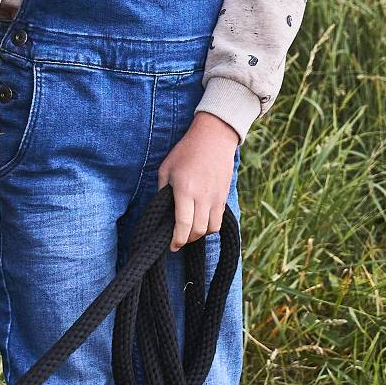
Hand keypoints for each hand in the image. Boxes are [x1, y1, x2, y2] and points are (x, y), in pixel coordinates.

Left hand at [156, 112, 239, 250]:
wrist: (214, 138)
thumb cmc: (185, 151)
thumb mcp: (166, 169)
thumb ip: (162, 191)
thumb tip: (161, 210)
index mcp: (185, 190)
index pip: (183, 224)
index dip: (177, 240)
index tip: (172, 246)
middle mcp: (203, 197)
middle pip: (198, 231)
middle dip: (186, 239)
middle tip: (177, 239)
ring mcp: (216, 198)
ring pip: (211, 229)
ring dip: (199, 234)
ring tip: (189, 230)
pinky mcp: (224, 197)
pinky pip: (218, 220)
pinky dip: (209, 226)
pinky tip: (201, 221)